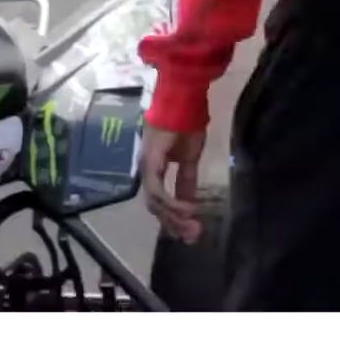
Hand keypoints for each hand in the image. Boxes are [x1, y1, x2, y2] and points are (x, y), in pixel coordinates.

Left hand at [141, 124, 205, 243]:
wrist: (185, 103)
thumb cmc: (187, 125)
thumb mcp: (189, 160)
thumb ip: (186, 181)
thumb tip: (189, 201)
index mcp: (154, 168)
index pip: (158, 200)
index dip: (172, 218)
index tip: (188, 233)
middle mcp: (147, 170)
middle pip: (154, 206)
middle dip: (174, 223)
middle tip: (192, 236)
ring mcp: (147, 166)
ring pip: (154, 202)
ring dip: (174, 217)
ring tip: (193, 226)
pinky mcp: (151, 162)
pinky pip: (158, 190)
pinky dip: (172, 202)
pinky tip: (188, 209)